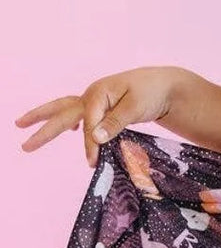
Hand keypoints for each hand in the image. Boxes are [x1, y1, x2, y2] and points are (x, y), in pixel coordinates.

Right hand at [14, 66, 179, 167]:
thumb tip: (95, 138)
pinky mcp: (105, 105)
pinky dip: (73, 121)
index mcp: (98, 93)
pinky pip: (82, 114)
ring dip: (47, 118)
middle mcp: (93, 94)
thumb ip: (115, 122)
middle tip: (25, 145)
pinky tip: (71, 131)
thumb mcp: (136, 107)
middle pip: (63, 113)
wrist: (169, 85)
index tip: (93, 162)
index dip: (90, 144)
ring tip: (23, 125)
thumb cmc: (154, 92)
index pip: (88, 124)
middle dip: (44, 129)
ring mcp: (97, 99)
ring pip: (66, 109)